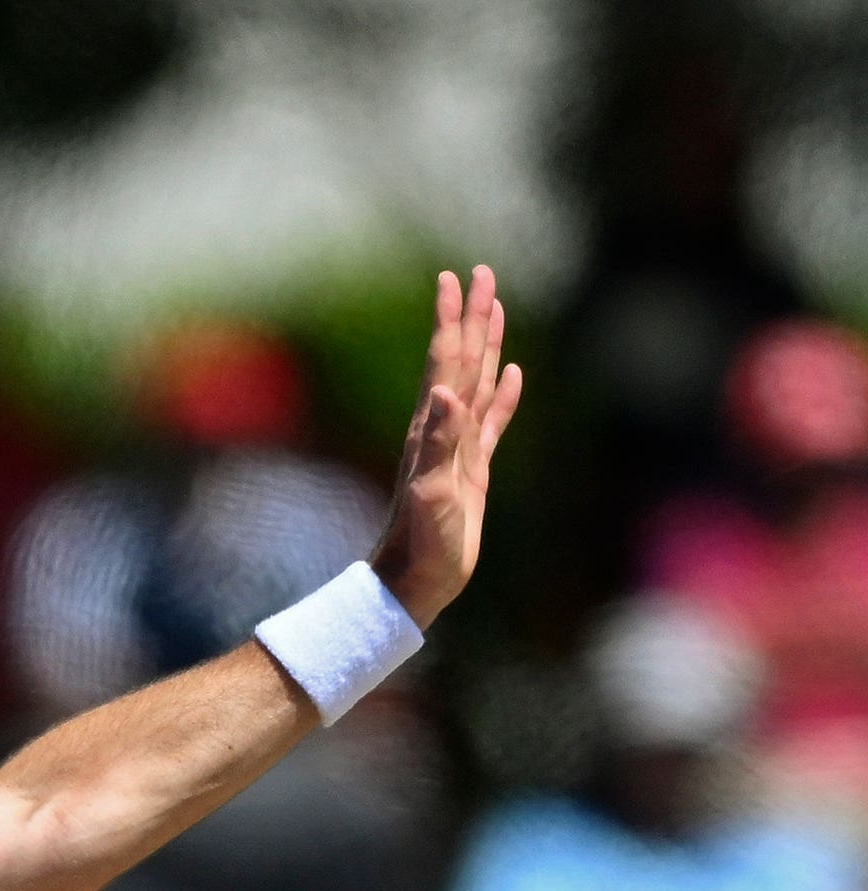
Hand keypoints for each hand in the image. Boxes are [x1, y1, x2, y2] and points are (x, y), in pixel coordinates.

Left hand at [370, 265, 525, 627]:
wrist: (416, 580)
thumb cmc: (422, 542)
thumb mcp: (432, 492)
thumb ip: (438, 443)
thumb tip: (443, 392)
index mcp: (432, 427)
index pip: (446, 360)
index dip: (452, 319)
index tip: (453, 277)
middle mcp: (443, 428)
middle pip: (462, 358)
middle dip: (471, 315)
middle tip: (480, 272)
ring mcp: (459, 446)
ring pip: (478, 380)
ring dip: (487, 343)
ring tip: (495, 307)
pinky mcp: (473, 468)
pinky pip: (492, 420)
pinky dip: (502, 394)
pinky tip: (511, 374)